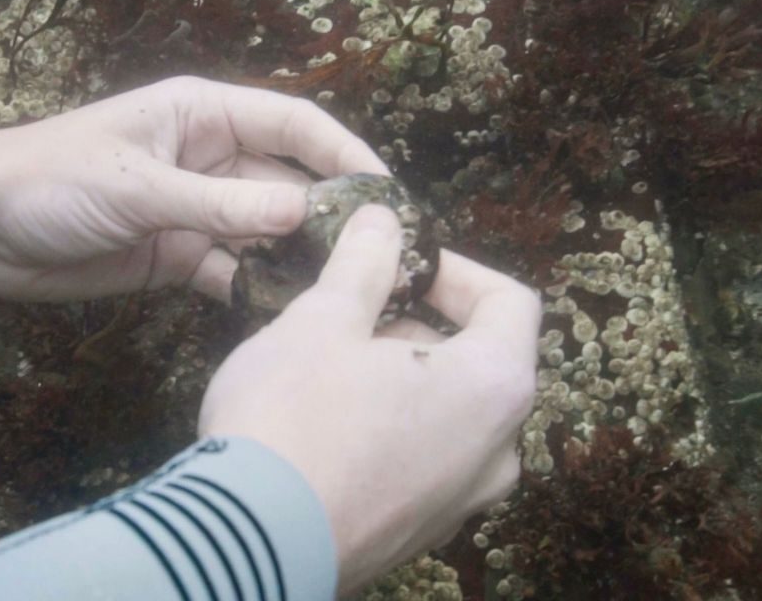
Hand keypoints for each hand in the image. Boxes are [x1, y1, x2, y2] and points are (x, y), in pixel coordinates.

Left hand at [0, 76, 386, 300]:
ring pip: (266, 231)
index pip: (293, 122)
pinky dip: (258, 288)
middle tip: (381, 257)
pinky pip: (233, 270)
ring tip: (347, 292)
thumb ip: (219, 204)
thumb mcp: (138, 187)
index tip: (387, 193)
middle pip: (288, 180)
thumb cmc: (50, 182)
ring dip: (299, 257)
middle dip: (330, 213)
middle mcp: (209, 158)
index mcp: (202, 115)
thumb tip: (301, 211)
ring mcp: (196, 210)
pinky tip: (290, 313)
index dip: (343, 153)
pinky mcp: (177, 256)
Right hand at [198, 205, 540, 595]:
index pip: (511, 301)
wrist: (250, 542)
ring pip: (449, 414)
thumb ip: (365, 263)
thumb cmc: (294, 416)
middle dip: (416, 325)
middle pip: (479, 360)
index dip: (455, 268)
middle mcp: (499, 451)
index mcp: (495, 386)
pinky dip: (390, 430)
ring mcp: (463, 503)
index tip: (398, 263)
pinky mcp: (421, 535)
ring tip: (329, 369)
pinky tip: (325, 427)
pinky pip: (423, 462)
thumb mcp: (322, 320)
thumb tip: (385, 218)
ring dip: (401, 378)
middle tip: (348, 314)